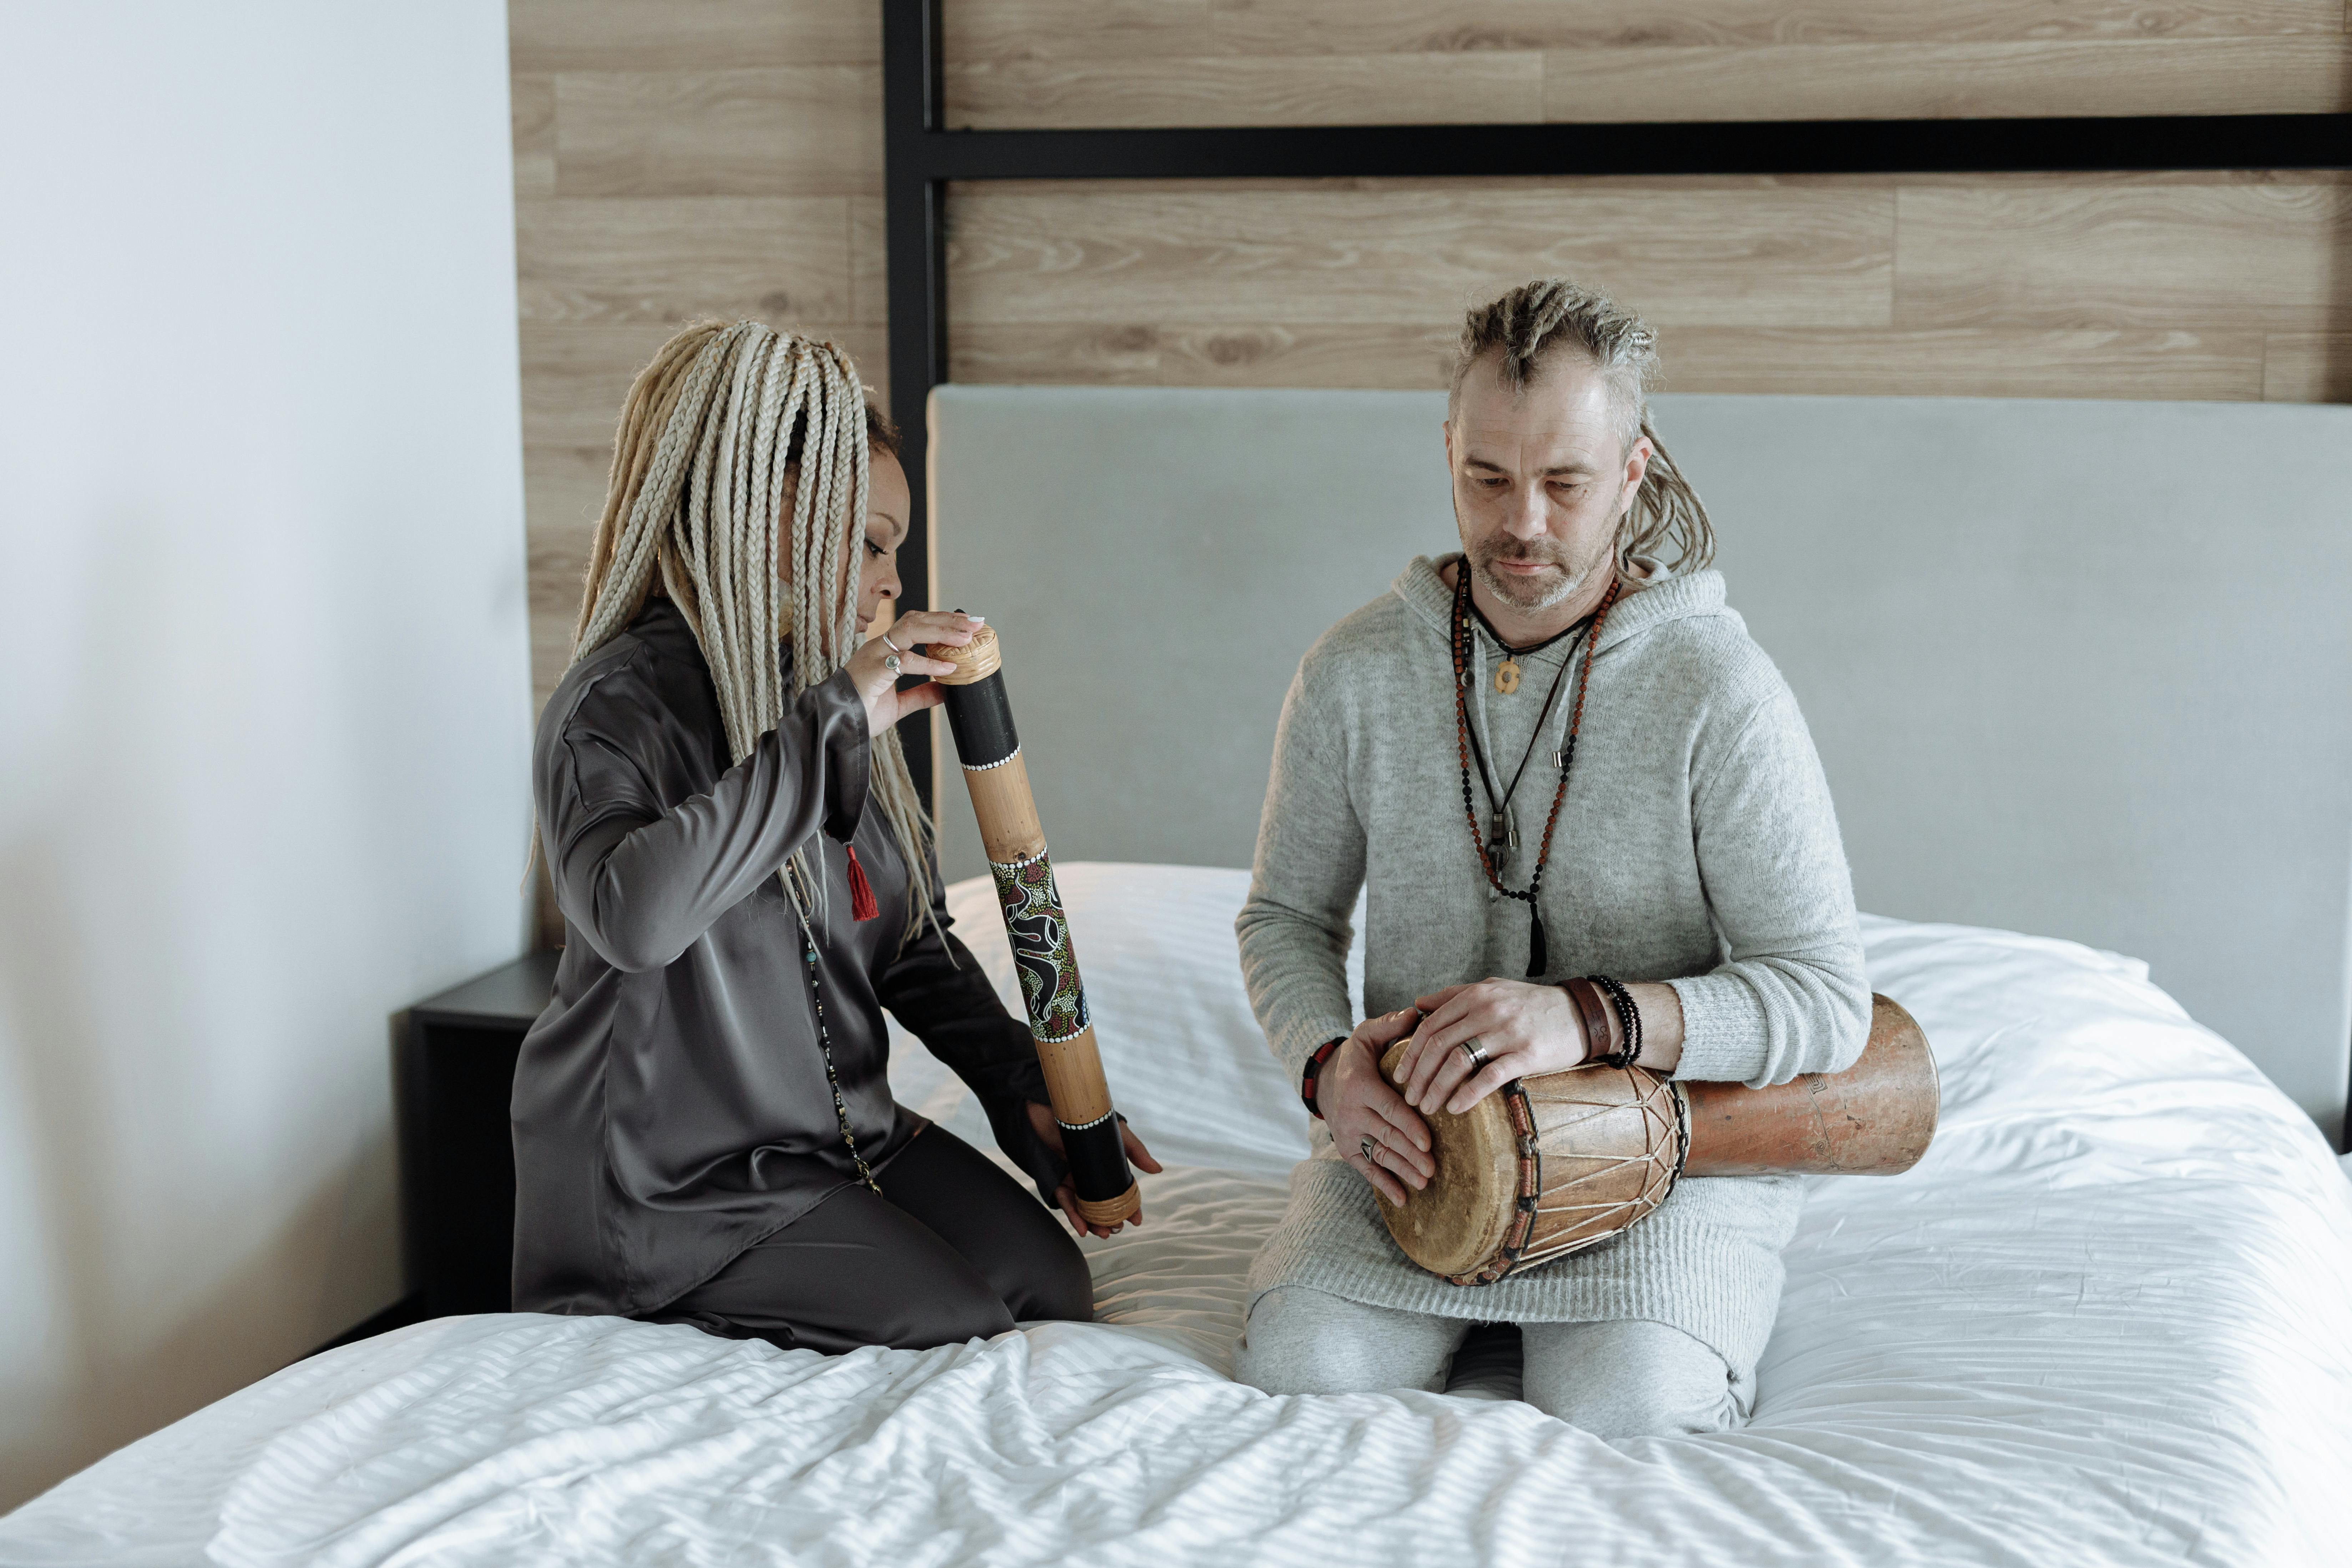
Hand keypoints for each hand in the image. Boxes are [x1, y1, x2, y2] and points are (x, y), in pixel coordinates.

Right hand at [845, 610, 981, 736]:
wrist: (835, 726)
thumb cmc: (860, 713)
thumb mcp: (898, 704)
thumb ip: (920, 694)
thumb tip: (944, 689)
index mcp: (884, 650)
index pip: (916, 624)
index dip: (942, 621)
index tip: (967, 625)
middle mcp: (880, 646)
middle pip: (917, 619)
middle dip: (948, 619)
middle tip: (976, 622)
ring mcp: (875, 654)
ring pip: (911, 629)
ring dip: (942, 630)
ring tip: (966, 637)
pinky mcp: (874, 669)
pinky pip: (905, 660)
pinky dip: (930, 662)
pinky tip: (949, 667)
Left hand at [1026, 1102, 1163, 1237]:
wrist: (1059, 1106)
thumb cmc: (1091, 1117)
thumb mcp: (1118, 1134)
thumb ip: (1137, 1151)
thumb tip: (1158, 1170)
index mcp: (1108, 1167)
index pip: (1120, 1192)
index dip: (1130, 1208)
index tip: (1137, 1221)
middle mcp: (1092, 1175)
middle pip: (1102, 1204)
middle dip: (1110, 1220)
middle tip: (1115, 1230)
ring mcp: (1075, 1177)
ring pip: (1085, 1207)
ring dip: (1093, 1223)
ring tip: (1101, 1233)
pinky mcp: (1057, 1177)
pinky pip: (1066, 1200)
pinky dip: (1074, 1215)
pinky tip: (1082, 1227)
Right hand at [1322, 1008, 1435, 1205]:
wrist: (1325, 1080)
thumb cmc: (1357, 1056)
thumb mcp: (1367, 1034)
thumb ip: (1390, 1025)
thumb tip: (1417, 1013)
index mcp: (1360, 1086)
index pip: (1387, 1108)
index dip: (1408, 1126)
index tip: (1429, 1141)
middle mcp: (1351, 1112)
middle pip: (1385, 1136)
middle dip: (1410, 1154)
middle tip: (1433, 1168)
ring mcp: (1347, 1133)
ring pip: (1378, 1155)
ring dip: (1401, 1171)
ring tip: (1424, 1183)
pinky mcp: (1346, 1148)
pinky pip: (1365, 1169)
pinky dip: (1383, 1185)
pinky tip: (1403, 1200)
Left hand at [1395, 978, 1592, 1116]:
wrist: (1581, 1014)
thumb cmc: (1533, 1004)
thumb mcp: (1494, 988)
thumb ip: (1455, 994)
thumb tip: (1419, 1003)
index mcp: (1476, 995)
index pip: (1430, 1025)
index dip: (1411, 1052)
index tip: (1400, 1075)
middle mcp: (1488, 1010)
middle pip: (1438, 1045)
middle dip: (1419, 1075)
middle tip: (1409, 1097)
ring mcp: (1507, 1032)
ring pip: (1458, 1061)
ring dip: (1437, 1088)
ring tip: (1427, 1108)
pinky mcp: (1526, 1054)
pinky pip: (1489, 1076)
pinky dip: (1468, 1094)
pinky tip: (1456, 1109)